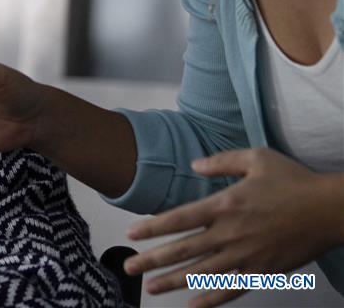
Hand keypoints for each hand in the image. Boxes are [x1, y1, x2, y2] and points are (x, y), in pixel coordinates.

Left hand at [123, 148, 343, 307]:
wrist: (330, 210)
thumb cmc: (293, 180)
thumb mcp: (256, 158)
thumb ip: (221, 161)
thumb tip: (194, 165)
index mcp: (225, 205)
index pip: (179, 219)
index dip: (152, 228)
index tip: (131, 235)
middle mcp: (230, 233)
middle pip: (183, 250)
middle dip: (152, 260)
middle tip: (128, 268)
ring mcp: (246, 255)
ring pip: (202, 273)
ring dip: (173, 282)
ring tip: (150, 288)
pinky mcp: (263, 271)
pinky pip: (232, 289)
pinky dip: (211, 299)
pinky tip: (193, 306)